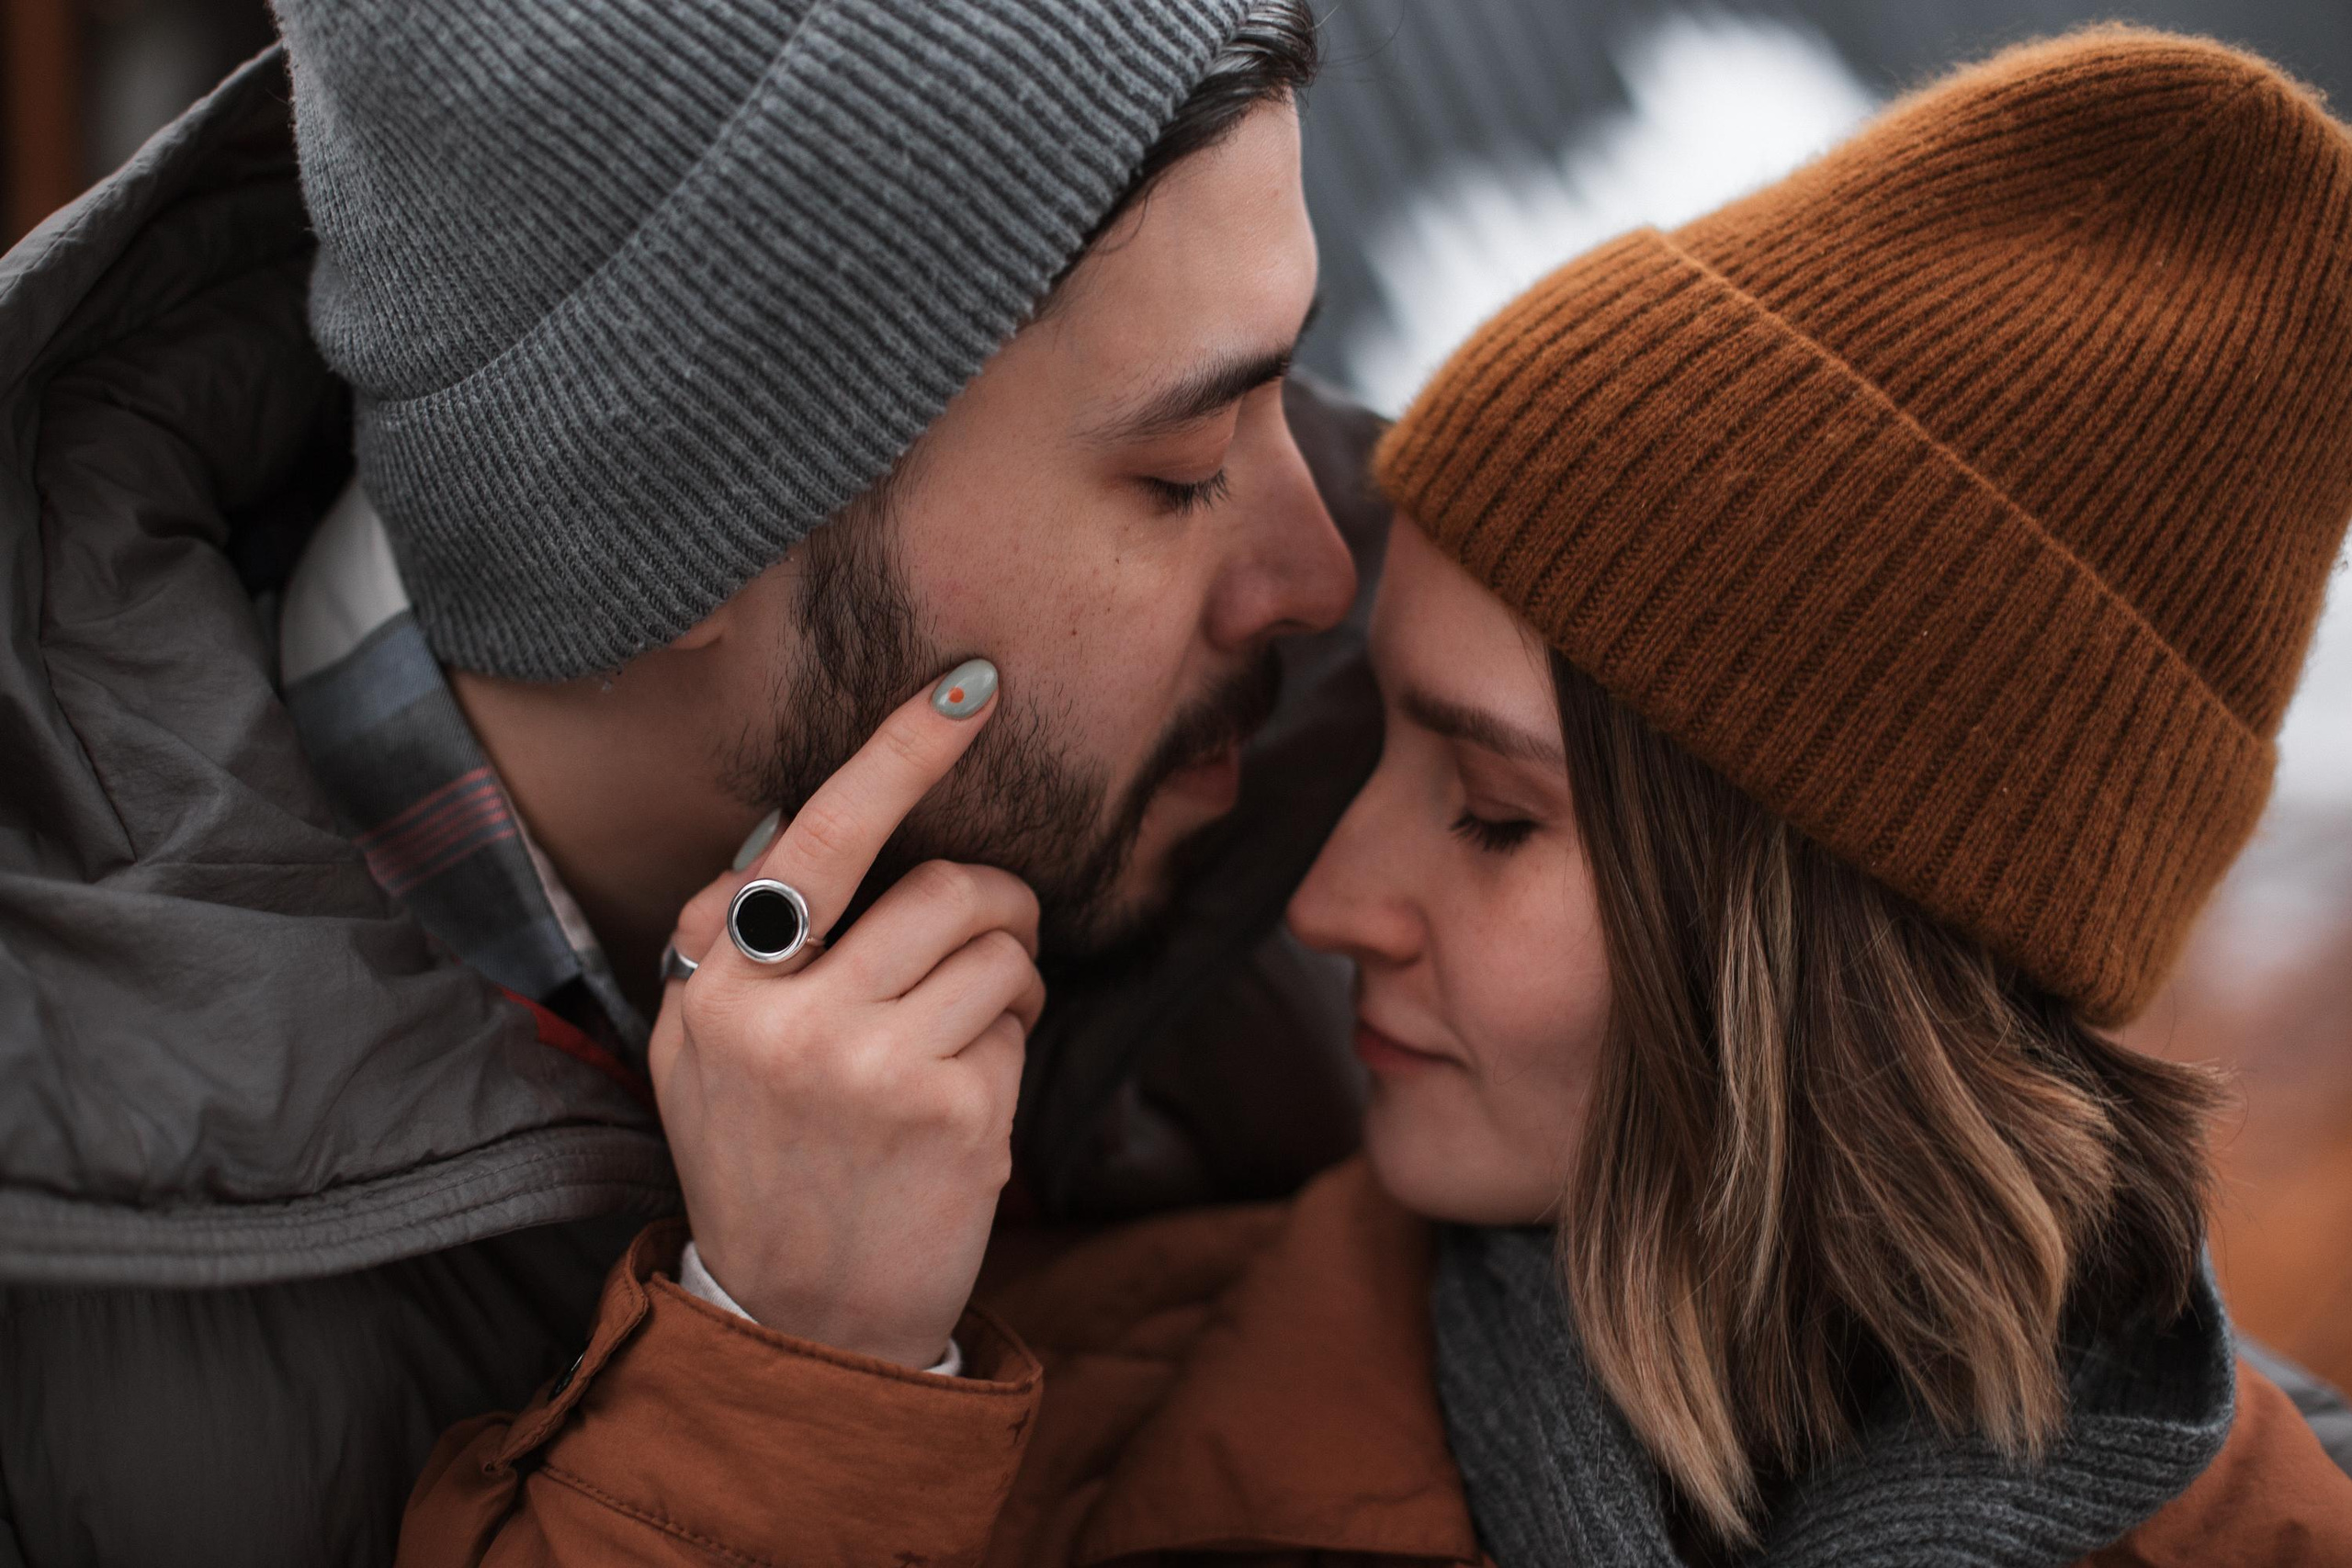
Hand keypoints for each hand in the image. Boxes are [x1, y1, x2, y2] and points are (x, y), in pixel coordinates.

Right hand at [650, 663, 1042, 1368]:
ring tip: (959, 1041)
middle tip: (991, 937)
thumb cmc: (761, 1163)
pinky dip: (1010, 1047)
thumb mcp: (697, 1053)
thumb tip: (779, 832)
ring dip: (1004, 983)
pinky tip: (964, 1104)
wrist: (804, 1319)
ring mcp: (877, 1071)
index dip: (902, 752)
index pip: (823, 839)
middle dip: (995, 903)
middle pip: (949, 888)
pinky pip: (1019, 1026)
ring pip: (1001, 951)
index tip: (971, 684)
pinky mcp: (955, 1118)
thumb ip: (724, 941)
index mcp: (724, 988)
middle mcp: (793, 1020)